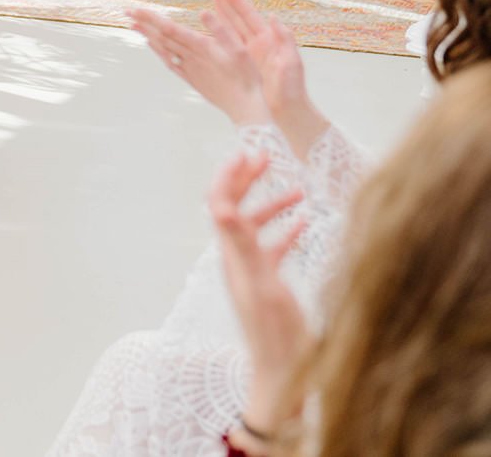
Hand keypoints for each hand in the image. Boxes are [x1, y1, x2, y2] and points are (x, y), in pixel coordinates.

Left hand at [128, 6, 269, 124]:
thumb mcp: (240, 49)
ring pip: (163, 49)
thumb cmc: (247, 77)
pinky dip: (158, 52)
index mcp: (202, 47)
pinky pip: (169, 63)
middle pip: (162, 36)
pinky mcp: (191, 79)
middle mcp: (191, 57)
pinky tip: (152, 45)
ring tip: (134, 25)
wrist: (244, 106)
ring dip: (147, 35)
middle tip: (127, 11)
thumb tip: (203, 12)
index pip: (170, 28)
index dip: (152, 18)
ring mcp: (189, 69)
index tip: (137, 9)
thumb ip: (221, 30)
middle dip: (144, 22)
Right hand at [208, 0, 314, 127]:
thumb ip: (285, 40)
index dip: (236, 1)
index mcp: (268, 40)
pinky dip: (214, 38)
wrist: (288, 110)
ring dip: (218, 16)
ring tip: (206, 2)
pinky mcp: (241, 67)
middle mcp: (256, 44)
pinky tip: (204, 32)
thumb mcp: (292, 62)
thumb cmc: (292, 88)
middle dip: (224, 2)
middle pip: (236, 18)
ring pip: (229, 30)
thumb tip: (274, 18)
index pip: (249, 15)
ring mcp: (247, 55)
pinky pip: (225, 49)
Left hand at [209, 151, 310, 432]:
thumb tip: (221, 205)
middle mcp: (237, 259)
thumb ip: (242, 244)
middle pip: (234, 209)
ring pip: (257, 227)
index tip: (244, 152)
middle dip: (246, 182)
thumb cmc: (274, 332)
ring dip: (272, 205)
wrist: (283, 372)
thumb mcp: (261, 283)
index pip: (220, 204)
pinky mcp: (269, 284)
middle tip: (264, 157)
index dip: (229, 176)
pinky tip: (305, 224)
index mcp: (231, 255)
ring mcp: (253, 271)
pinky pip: (273, 249)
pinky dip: (286, 232)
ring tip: (298, 190)